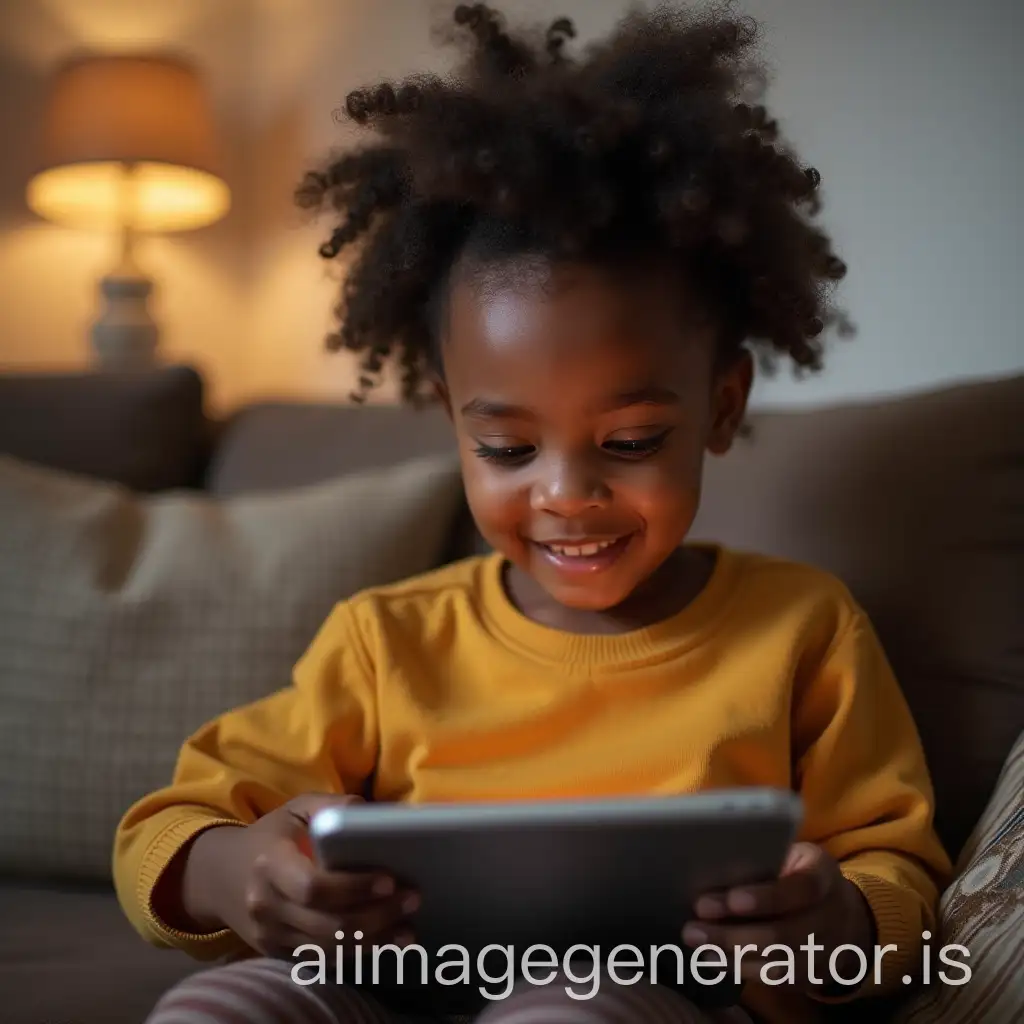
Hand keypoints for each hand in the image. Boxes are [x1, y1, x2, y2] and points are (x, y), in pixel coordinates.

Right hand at [171, 794, 419, 957]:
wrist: (222, 875)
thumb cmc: (272, 835)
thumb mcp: (297, 809)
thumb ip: (332, 807)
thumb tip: (376, 814)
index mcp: (269, 864)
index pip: (313, 887)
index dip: (354, 887)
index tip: (389, 879)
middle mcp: (266, 906)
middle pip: (328, 925)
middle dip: (377, 915)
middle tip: (412, 897)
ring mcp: (270, 937)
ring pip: (330, 951)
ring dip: (375, 941)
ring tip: (409, 926)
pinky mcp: (279, 954)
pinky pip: (324, 962)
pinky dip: (359, 956)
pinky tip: (387, 943)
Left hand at [682, 843, 875, 994]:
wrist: (841, 915)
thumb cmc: (797, 873)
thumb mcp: (790, 854)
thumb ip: (761, 858)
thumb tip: (710, 864)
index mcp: (823, 875)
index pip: (803, 887)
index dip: (768, 897)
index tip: (732, 899)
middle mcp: (830, 917)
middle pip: (784, 934)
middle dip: (734, 933)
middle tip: (693, 927)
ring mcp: (823, 952)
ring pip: (777, 962)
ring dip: (731, 955)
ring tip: (696, 941)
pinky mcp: (810, 976)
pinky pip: (774, 979)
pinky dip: (740, 969)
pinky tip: (712, 957)